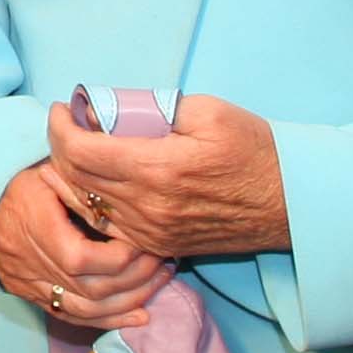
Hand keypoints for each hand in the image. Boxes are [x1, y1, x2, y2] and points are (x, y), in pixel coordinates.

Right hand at [0, 162, 167, 330]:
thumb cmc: (26, 184)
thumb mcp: (51, 171)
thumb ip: (85, 185)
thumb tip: (127, 192)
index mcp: (34, 226)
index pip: (81, 258)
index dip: (120, 257)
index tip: (146, 244)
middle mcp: (29, 262)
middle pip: (90, 288)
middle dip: (135, 279)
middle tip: (163, 262)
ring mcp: (30, 284)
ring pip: (85, 309)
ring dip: (128, 302)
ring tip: (158, 283)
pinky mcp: (34, 296)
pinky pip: (73, 317)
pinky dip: (109, 320)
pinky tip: (138, 316)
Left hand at [45, 95, 291, 258]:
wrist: (292, 204)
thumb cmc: (255, 150)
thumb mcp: (208, 111)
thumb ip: (151, 107)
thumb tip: (107, 108)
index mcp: (156, 169)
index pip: (79, 151)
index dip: (59, 126)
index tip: (63, 107)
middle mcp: (147, 207)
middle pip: (75, 178)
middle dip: (60, 146)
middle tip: (68, 123)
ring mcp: (152, 232)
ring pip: (86, 204)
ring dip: (72, 175)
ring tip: (79, 147)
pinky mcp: (160, 245)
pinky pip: (108, 225)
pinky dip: (92, 201)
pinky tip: (98, 180)